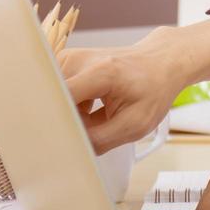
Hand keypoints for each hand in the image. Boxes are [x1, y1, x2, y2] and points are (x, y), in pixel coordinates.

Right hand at [60, 13, 209, 153]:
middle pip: (49, 100)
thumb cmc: (153, 90)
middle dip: (60, 124)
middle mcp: (77, 61)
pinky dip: (70, 110)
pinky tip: (92, 113)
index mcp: (100, 73)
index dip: (52, 123)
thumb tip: (70, 150)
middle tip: (81, 136)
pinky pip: (56, 95)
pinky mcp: (64, 65)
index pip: (58, 100)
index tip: (54, 143)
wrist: (160, 63)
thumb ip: (100, 140)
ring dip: (68, 117)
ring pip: (52, 100)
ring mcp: (68, 60)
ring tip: (97, 120)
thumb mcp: (136, 124)